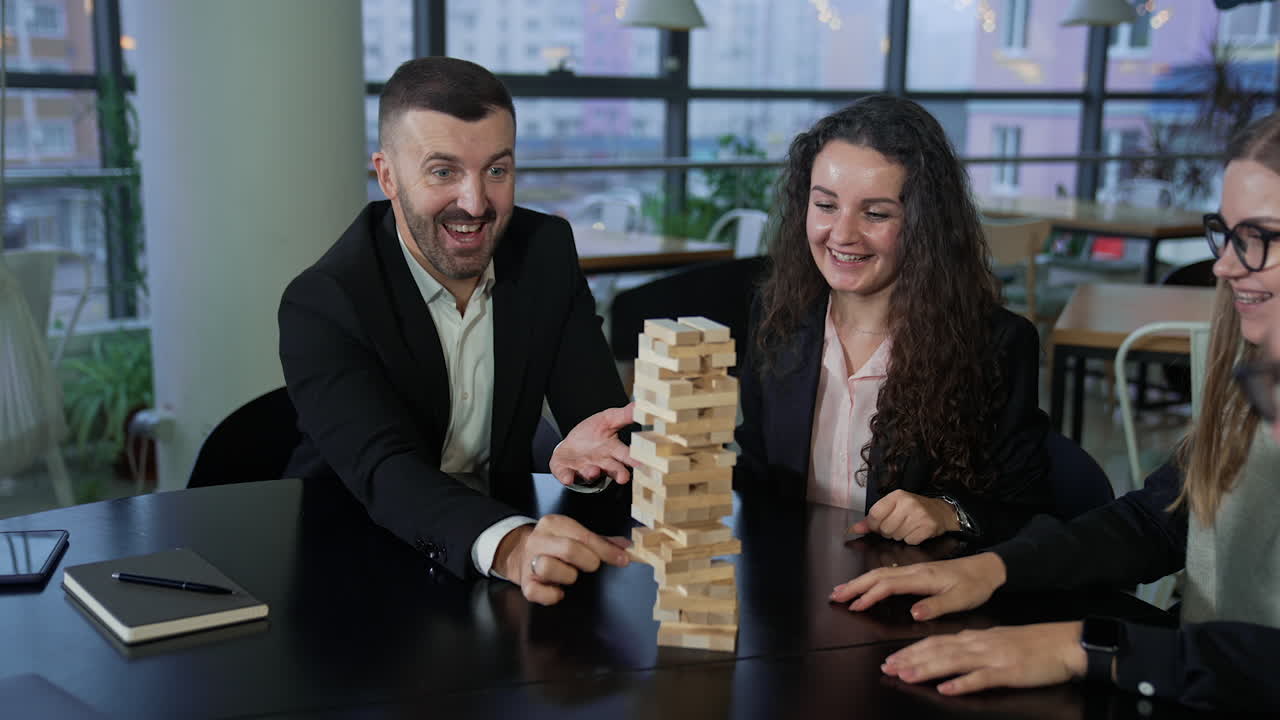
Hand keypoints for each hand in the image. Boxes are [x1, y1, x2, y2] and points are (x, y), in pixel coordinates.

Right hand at [494, 514, 630, 605]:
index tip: (622, 560)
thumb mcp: (575, 535)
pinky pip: (538, 593)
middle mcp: (538, 539)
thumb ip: (601, 541)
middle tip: (590, 566)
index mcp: (554, 524)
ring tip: (570, 575)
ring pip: (549, 568)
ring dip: (568, 576)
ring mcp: (529, 561)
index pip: (584, 536)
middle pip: (569, 549)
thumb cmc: (555, 545)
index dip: (606, 550)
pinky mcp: (525, 583)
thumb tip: (626, 547)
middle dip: (588, 562)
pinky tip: (559, 591)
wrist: (520, 553)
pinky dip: (552, 595)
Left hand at [550, 403, 636, 486]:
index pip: (626, 455)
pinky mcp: (567, 470)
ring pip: (590, 473)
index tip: (641, 463)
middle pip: (612, 469)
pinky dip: (567, 476)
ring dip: (592, 473)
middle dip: (619, 473)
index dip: (633, 459)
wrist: (571, 445)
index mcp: (613, 450)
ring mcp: (584, 467)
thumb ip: (624, 415)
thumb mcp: (608, 420)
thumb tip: (639, 405)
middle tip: (624, 477)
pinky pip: (567, 475)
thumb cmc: (592, 434)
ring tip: (594, 471)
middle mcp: (601, 463)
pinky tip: (568, 478)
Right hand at [829, 552, 1006, 619]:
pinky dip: (871, 579)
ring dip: (859, 581)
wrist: (988, 569)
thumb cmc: (975, 585)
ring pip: (880, 572)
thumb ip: (937, 606)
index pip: (888, 585)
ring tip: (842, 590)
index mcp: (922, 577)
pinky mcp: (916, 572)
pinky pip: (887, 573)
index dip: (869, 595)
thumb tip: (912, 613)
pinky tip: (866, 585)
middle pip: (877, 575)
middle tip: (834, 595)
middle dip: (854, 585)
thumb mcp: (961, 599)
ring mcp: (913, 569)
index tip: (854, 607)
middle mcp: (914, 570)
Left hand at [850, 490, 956, 544]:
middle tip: (897, 525)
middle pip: (885, 528)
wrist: (940, 511)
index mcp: (896, 496)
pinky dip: (911, 540)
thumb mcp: (892, 507)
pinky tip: (915, 532)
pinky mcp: (928, 527)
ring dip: (899, 536)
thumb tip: (853, 529)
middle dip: (887, 531)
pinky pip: (910, 541)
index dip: (873, 525)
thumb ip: (871, 519)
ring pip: (896, 536)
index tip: (878, 525)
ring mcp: (920, 515)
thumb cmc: (912, 509)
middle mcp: (908, 503)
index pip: (874, 515)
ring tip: (907, 527)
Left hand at [880, 622, 1086, 694]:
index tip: (891, 658)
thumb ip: (973, 646)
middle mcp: (979, 645)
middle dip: (911, 659)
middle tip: (888, 668)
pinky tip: (947, 689)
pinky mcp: (1008, 672)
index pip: (935, 642)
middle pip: (937, 651)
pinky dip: (962, 684)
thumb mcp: (997, 640)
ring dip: (927, 669)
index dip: (911, 650)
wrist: (1064, 643)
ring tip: (906, 676)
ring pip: (953, 662)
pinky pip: (981, 679)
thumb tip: (949, 651)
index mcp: (975, 638)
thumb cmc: (1033, 644)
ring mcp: (993, 658)